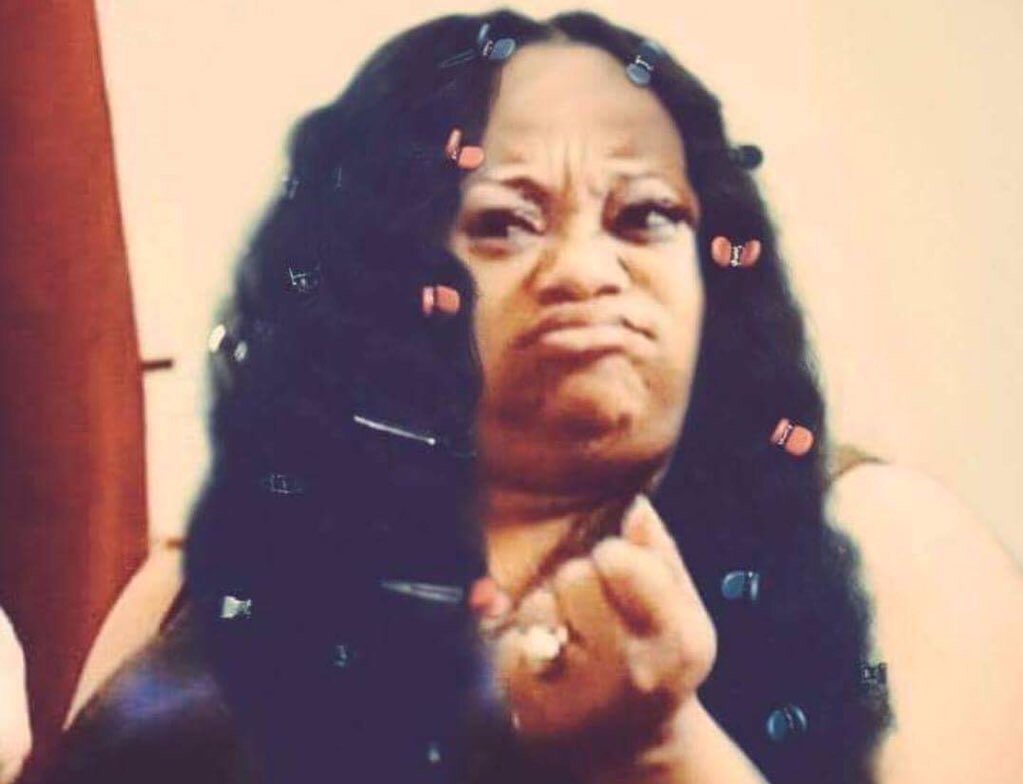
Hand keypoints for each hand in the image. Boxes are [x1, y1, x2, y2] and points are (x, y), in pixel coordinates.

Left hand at [473, 495, 717, 772]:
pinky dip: (519, 641)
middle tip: (591, 607)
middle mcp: (632, 672)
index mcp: (677, 639)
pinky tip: (547, 657)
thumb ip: (659, 554)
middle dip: (578, 580)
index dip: (614, 555)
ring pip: (537, 607)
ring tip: (570, 632)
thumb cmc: (657, 659)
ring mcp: (582, 697)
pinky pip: (507, 642)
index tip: (617, 571)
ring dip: (546, 609)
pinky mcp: (535, 713)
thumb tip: (635, 506)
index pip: (618, 561)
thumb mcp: (679, 609)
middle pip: (573, 577)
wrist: (632, 743)